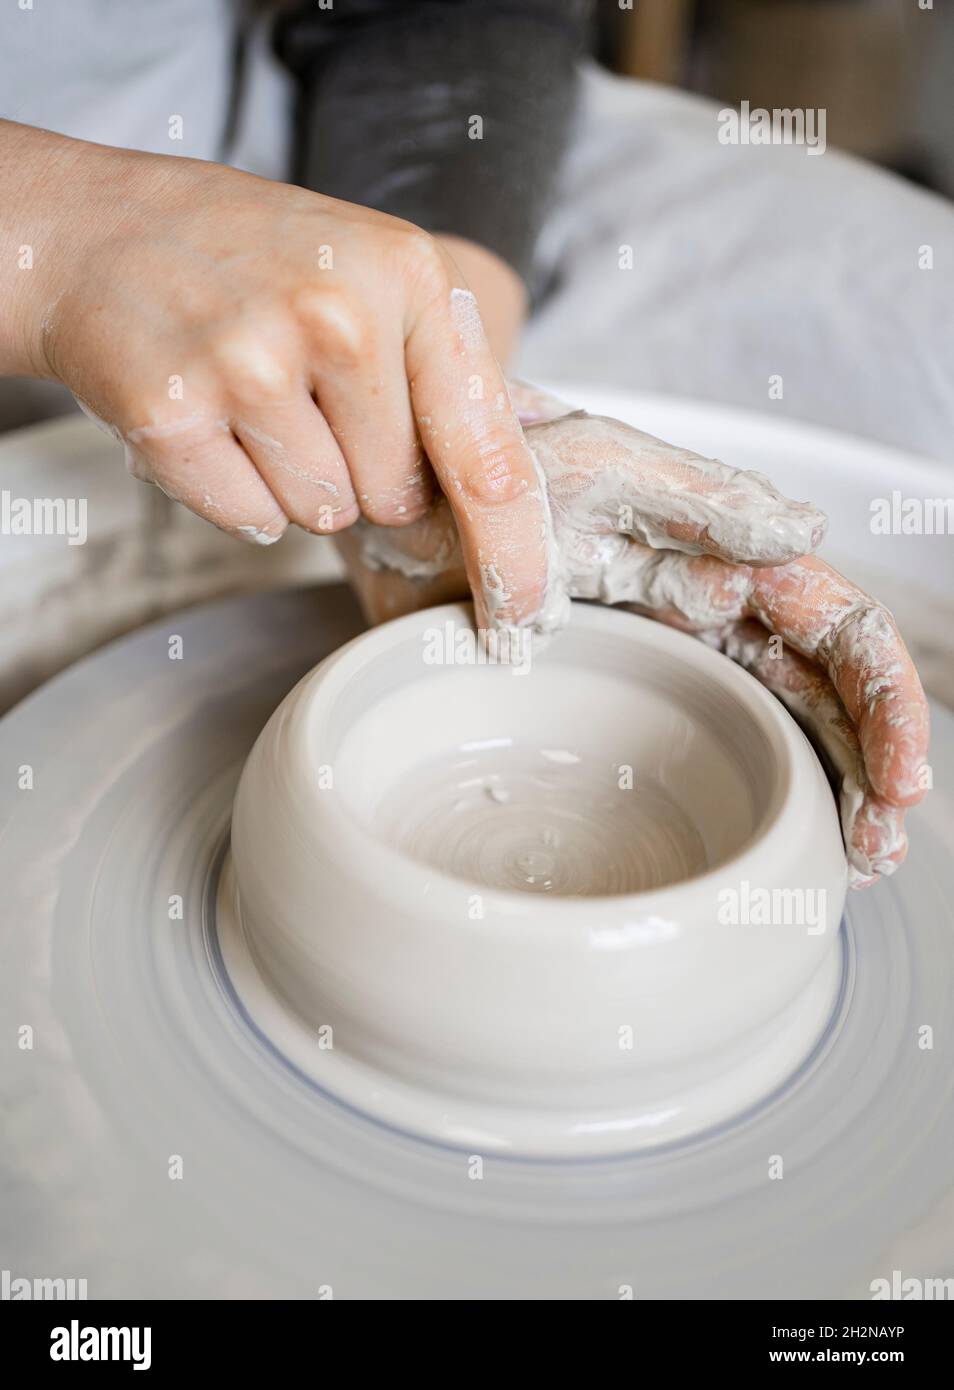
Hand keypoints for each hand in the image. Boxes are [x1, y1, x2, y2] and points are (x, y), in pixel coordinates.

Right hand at [0, 121, 544, 630]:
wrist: (104, 231)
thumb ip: (442, 377)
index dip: (511, 550)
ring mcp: (248, 361)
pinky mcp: (172, 410)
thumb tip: (500, 511)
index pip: (487, 453)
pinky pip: (250, 522)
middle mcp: (336, 314)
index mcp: (409, 277)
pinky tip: (212, 418)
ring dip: (295, 482)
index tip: (523, 610)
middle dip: (361, 473)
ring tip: (255, 397)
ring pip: (322, 516)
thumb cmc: (256, 264)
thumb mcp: (375, 277)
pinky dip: (233, 492)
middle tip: (310, 395)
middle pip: (396, 498)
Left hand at [340, 383, 929, 886]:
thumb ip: (694, 496)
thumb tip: (805, 534)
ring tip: (854, 864)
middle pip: (823, 696)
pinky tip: (771, 849)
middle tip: (876, 849)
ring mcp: (663, 662)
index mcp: (723, 555)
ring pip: (775, 730)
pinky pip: (693, 750)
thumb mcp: (587, 463)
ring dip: (825, 796)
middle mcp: (709, 614)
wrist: (387, 497)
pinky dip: (741, 799)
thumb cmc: (484, 462)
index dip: (882, 702)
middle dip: (869, 770)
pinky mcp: (610, 700)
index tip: (896, 779)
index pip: (838, 629)